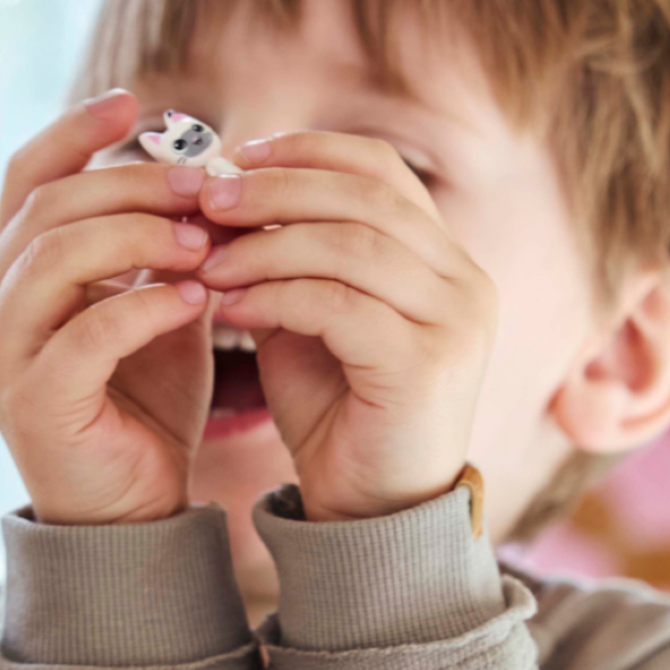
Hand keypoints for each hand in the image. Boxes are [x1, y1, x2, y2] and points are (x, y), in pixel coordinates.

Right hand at [0, 90, 219, 525]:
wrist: (136, 514)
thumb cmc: (145, 406)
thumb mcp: (161, 306)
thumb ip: (165, 245)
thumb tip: (206, 167)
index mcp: (12, 276)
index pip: (24, 180)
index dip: (73, 133)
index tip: (137, 103)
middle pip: (47, 209)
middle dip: (132, 185)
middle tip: (207, 184)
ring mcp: (1, 356)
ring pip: (55, 258)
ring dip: (138, 237)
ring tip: (207, 240)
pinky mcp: (33, 403)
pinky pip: (84, 332)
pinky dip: (144, 305)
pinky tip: (198, 297)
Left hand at [193, 132, 495, 521]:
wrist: (369, 517)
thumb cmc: (337, 416)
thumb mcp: (309, 320)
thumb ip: (288, 259)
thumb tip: (222, 193)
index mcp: (445, 260)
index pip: (381, 168)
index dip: (306, 152)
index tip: (233, 160)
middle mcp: (465, 283)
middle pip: (366, 195)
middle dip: (276, 189)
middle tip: (205, 200)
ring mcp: (455, 323)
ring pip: (351, 244)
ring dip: (266, 244)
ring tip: (205, 259)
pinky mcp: (424, 366)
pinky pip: (338, 304)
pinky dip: (275, 296)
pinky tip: (228, 310)